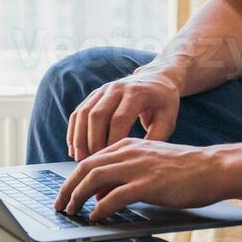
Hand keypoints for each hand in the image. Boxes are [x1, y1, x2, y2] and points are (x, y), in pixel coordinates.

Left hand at [53, 139, 241, 220]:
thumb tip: (103, 194)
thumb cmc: (185, 169)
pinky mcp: (148, 184)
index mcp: (128, 146)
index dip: (74, 177)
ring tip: (72, 211)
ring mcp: (138, 167)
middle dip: (68, 187)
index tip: (66, 192)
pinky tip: (95, 216)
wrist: (212, 167)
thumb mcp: (149, 163)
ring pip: (95, 178)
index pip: (91, 159)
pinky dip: (101, 207)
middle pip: (86, 167)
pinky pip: (116, 196)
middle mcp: (129, 153)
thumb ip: (126, 173)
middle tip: (60, 205)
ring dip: (79, 196)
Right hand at [66, 65, 181, 160]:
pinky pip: (78, 112)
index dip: (113, 140)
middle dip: (92, 141)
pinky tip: (74, 149)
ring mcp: (103, 89)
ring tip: (79, 159)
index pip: (120, 118)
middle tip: (92, 163)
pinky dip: (74, 131)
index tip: (111, 161)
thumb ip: (155, 139)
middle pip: (97, 114)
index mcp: (137, 93)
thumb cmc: (163, 103)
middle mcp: (117, 88)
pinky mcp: (94, 94)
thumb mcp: (168, 119)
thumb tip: (137, 160)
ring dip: (79, 137)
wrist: (156, 78)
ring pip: (84, 113)